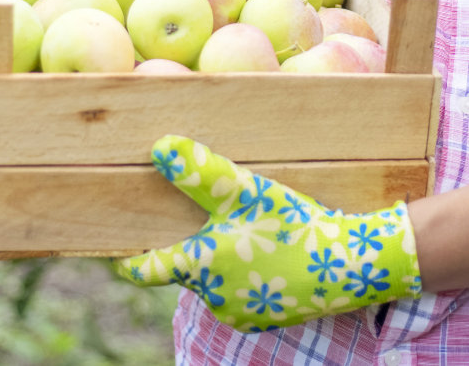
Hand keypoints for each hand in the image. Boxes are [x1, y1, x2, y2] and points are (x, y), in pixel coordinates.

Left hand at [115, 136, 421, 331]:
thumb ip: (200, 172)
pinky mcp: (263, 321)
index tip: (121, 260)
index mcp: (200, 267)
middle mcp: (212, 297)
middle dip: (196, 248)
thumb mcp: (245, 191)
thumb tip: (159, 147)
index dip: (133, 263)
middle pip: (189, 269)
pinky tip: (269, 257)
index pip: (149, 269)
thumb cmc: (291, 226)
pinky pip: (242, 296)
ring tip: (253, 236)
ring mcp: (238, 313)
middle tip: (216, 224)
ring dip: (225, 262)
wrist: (347, 267)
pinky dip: (248, 278)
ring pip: (217, 281)